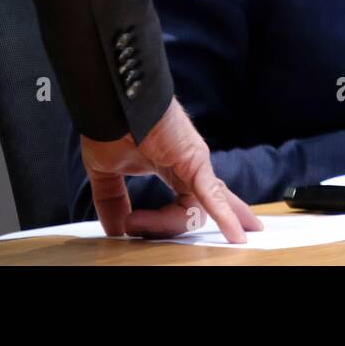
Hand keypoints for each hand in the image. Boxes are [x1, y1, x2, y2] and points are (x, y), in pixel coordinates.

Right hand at [81, 98, 262, 242]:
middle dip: (224, 223)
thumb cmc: (111, 123)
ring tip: (137, 226)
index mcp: (171, 167)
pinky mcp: (195, 160)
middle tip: (233, 243)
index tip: (129, 227)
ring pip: (198, 208)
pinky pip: (211, 194)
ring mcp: (194, 163)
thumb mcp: (108, 172)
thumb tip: (116, 229)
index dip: (163, 224)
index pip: (185, 202)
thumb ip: (113, 200)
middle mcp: (188, 166)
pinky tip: (235, 235)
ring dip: (170, 225)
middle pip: (205, 206)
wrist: (111, 102)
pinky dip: (223, 216)